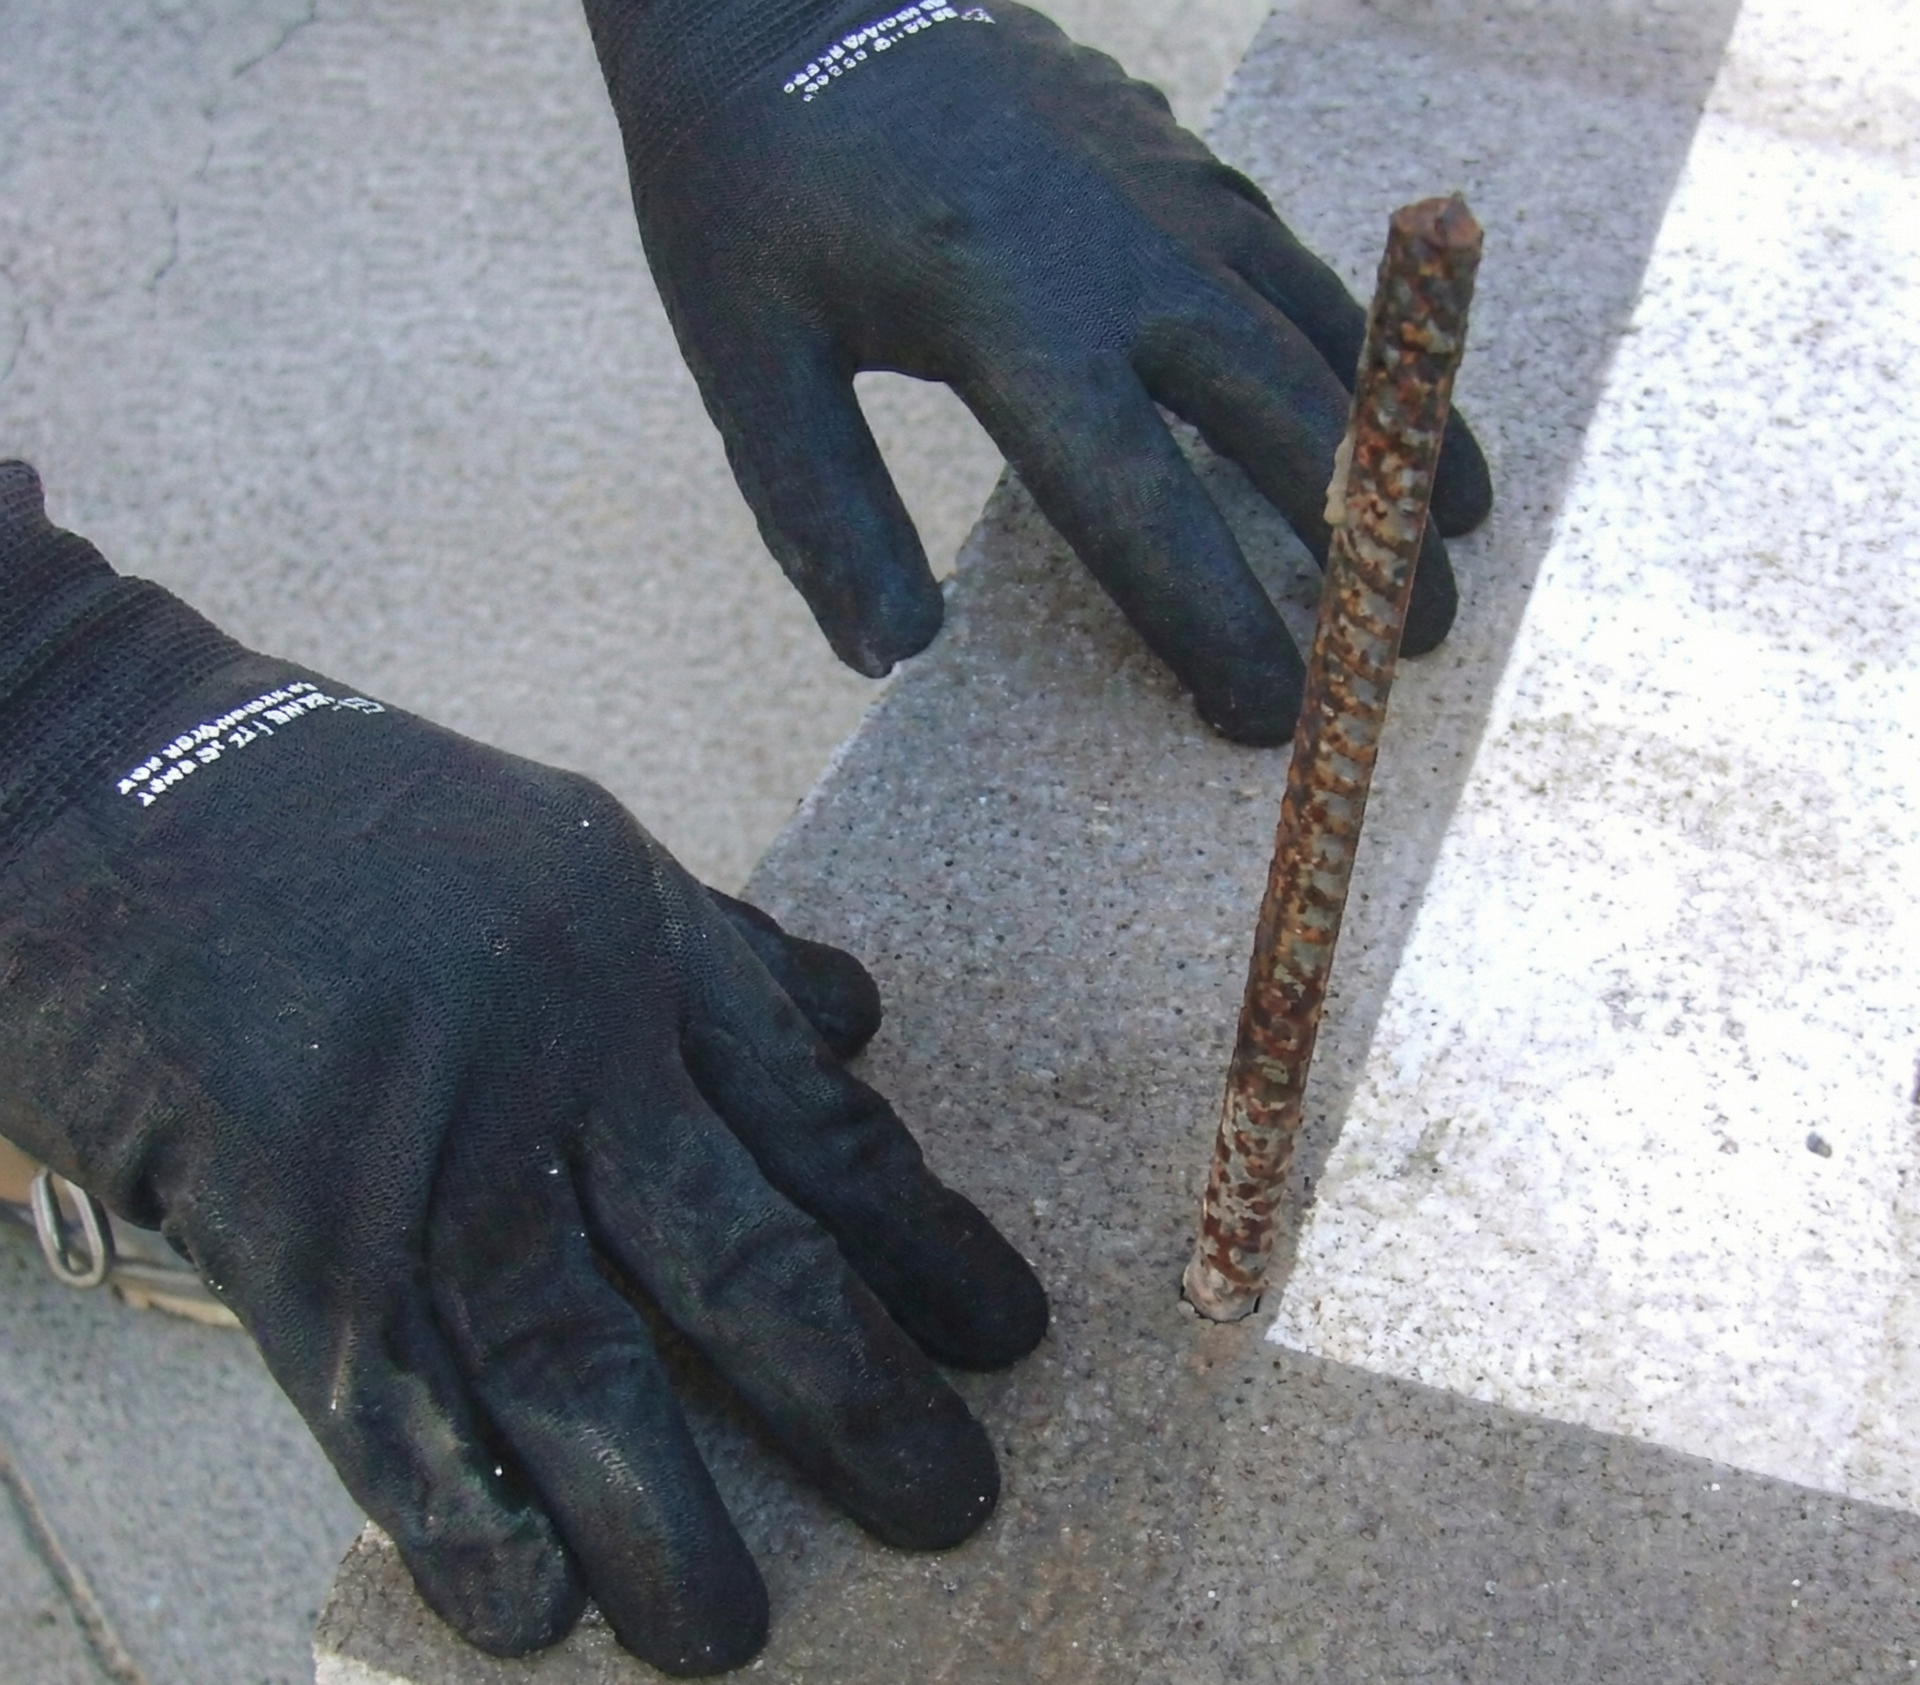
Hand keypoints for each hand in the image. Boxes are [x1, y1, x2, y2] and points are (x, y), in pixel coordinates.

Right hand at [0, 463, 1045, 1674]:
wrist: (101, 776)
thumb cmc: (352, 821)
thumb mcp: (572, 842)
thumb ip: (724, 945)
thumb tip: (863, 1022)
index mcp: (646, 946)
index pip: (825, 1129)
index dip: (928, 1245)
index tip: (1011, 1337)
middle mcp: (563, 1048)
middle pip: (744, 1256)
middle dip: (860, 1398)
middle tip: (953, 1509)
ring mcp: (424, 1142)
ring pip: (580, 1364)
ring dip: (665, 1519)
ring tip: (734, 1638)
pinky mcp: (287, 1224)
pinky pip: (395, 1409)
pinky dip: (466, 1522)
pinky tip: (535, 1610)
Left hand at [585, 0, 1491, 745]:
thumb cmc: (750, 196)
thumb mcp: (744, 362)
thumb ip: (821, 514)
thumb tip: (897, 654)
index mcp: (1006, 312)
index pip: (1140, 503)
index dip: (1215, 621)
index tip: (1268, 713)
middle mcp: (1116, 246)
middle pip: (1280, 414)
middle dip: (1361, 542)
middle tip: (1414, 646)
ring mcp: (1163, 185)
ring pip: (1321, 325)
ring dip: (1401, 435)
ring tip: (1462, 531)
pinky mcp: (1177, 153)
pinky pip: (1298, 259)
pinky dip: (1363, 340)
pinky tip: (1391, 397)